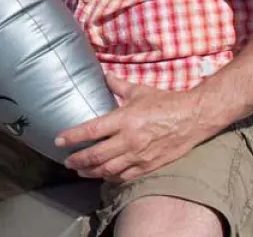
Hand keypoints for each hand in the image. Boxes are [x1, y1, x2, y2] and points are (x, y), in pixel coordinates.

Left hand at [55, 75, 214, 183]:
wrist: (193, 118)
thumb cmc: (166, 102)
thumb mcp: (139, 90)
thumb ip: (118, 84)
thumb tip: (105, 75)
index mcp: (124, 119)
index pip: (91, 131)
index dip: (73, 137)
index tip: (59, 140)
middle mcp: (129, 140)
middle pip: (96, 155)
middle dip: (78, 160)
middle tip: (66, 161)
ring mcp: (139, 155)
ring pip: (108, 170)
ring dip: (91, 172)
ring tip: (80, 170)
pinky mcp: (149, 166)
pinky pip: (125, 177)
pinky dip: (111, 178)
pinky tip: (104, 177)